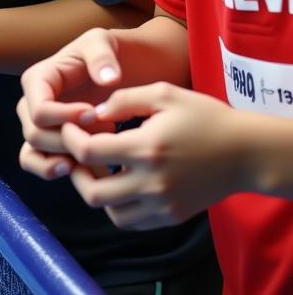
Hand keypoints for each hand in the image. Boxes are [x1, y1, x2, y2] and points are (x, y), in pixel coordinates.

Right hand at [17, 27, 128, 180]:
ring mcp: (44, 124)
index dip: (63, 117)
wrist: (134, 68)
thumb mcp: (105, 42)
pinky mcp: (57, 141)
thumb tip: (108, 79)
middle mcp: (35, 101)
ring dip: (57, 162)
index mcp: (40, 78)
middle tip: (101, 138)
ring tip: (88, 164)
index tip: (94, 114)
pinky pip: (43, 162)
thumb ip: (102, 56)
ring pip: (32, 152)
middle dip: (65, 141)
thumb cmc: (116, 52)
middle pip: (34, 133)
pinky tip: (89, 170)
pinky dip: (57, 170)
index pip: (38, 108)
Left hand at [61, 84, 247, 229]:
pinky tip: (119, 181)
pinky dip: (117, 205)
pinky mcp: (172, 216)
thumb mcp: (163, 93)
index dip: (69, 138)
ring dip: (96, 191)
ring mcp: (163, 204)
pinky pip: (132, 221)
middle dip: (75, 172)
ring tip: (97, 167)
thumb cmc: (204, 117)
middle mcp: (151, 182)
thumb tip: (92, 112)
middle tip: (77, 152)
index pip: (88, 152)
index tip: (69, 126)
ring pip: (110, 212)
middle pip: (92, 192)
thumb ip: (122, 99)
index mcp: (146, 148)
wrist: (246, 152)